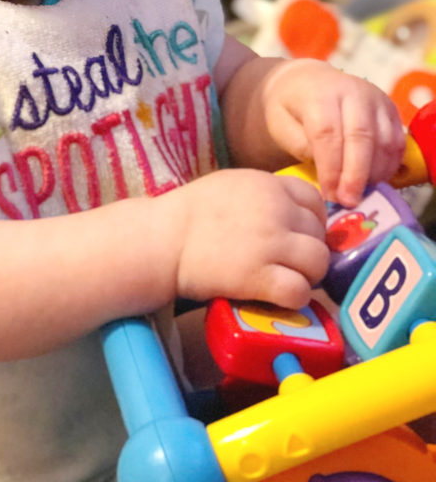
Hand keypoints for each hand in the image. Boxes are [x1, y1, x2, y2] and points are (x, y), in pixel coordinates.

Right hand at [169, 168, 328, 309]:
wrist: (162, 239)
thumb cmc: (189, 213)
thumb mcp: (231, 185)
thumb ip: (264, 194)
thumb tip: (293, 212)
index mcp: (268, 184)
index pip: (315, 200)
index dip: (313, 221)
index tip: (298, 235)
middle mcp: (276, 210)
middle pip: (319, 234)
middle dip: (308, 251)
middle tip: (288, 263)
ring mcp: (271, 243)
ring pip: (318, 263)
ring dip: (307, 275)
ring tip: (285, 280)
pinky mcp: (260, 276)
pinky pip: (300, 291)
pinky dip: (294, 298)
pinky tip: (276, 296)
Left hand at [260, 59, 404, 206]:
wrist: (308, 82)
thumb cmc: (291, 108)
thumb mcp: (280, 124)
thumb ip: (300, 146)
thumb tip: (327, 173)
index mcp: (320, 93)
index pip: (328, 133)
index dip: (331, 168)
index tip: (329, 194)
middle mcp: (353, 91)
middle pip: (362, 136)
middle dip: (356, 175)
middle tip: (349, 201)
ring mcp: (377, 99)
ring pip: (384, 142)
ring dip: (374, 174)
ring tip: (358, 194)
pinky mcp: (391, 110)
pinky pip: (397, 143)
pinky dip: (388, 167)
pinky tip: (373, 182)